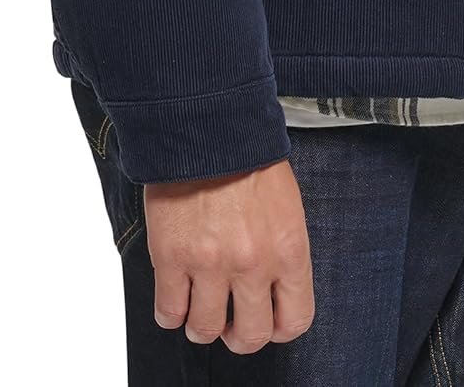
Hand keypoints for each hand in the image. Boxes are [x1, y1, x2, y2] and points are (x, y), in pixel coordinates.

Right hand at [145, 158, 314, 354]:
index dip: (279, 327)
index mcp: (289, 248)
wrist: (210, 127)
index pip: (295, 319)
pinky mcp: (171, 258)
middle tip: (230, 322)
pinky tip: (175, 294)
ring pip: (204, 331)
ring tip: (199, 306)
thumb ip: (283, 251)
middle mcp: (253, 263)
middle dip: (240, 336)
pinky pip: (168, 313)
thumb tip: (275, 290)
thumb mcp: (287, 205)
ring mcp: (210, 264)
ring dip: (201, 325)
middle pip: (251, 336)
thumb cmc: (251, 160)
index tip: (268, 321)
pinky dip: (170, 312)